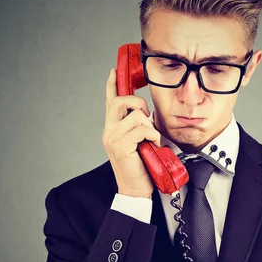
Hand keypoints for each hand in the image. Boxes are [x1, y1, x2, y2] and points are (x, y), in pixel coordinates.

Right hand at [102, 68, 160, 198]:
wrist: (136, 190)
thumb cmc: (141, 167)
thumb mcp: (139, 142)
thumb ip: (138, 127)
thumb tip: (147, 113)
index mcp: (112, 128)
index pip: (109, 101)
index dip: (112, 84)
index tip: (113, 71)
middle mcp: (109, 131)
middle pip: (119, 101)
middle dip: (138, 103)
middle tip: (147, 116)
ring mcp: (113, 138)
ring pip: (136, 115)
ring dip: (150, 126)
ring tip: (151, 139)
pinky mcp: (120, 146)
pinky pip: (142, 129)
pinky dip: (152, 135)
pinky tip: (152, 145)